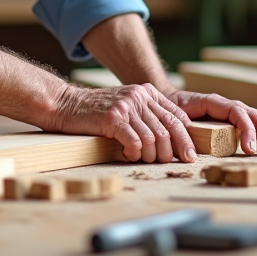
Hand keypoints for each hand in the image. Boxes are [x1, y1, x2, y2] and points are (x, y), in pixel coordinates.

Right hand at [49, 83, 196, 162]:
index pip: (177, 116)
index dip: (186, 137)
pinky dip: (134, 153)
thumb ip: (147, 116)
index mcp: (147, 93)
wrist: (67, 104)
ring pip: (152, 138)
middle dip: (171, 151)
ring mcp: (126, 106)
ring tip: (142, 159)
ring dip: (150, 155)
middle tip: (165, 162)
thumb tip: (170, 141)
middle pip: (168, 129)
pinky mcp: (112, 118)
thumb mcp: (128, 107)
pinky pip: (134, 141)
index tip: (189, 155)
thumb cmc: (97, 112)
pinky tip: (127, 155)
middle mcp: (140, 96)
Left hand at [167, 90, 256, 154]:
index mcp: (213, 102)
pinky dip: (256, 132)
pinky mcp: (227, 121)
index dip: (246, 129)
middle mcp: (224, 106)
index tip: (249, 148)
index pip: (236, 111)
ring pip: (251, 117)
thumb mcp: (177, 118)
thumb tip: (193, 149)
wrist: (166, 102)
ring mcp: (227, 112)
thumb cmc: (171, 110)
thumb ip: (187, 130)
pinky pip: (245, 124)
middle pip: (249, 113)